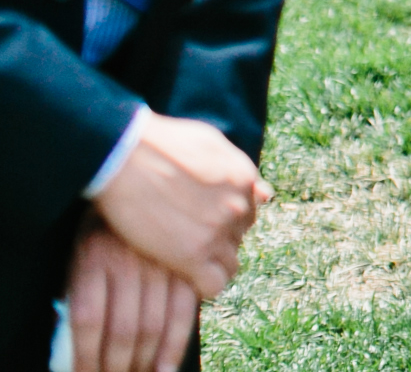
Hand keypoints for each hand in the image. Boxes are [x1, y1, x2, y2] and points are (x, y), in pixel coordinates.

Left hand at [65, 217, 199, 371]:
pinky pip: (186, 308)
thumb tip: (76, 344)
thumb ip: (83, 289)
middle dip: (117, 365)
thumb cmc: (108, 221)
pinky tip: (165, 366)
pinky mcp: (191, 260)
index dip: (84, 357)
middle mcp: (129, 259)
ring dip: (145, 362)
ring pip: (155, 324)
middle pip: (122, 328)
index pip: (85, 320)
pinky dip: (176, 343)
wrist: (145, 173)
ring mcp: (164, 259)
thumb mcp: (83, 249)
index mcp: (94, 256)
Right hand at [90, 115, 265, 299]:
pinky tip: (185, 280)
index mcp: (244, 179)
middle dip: (219, 242)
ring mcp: (216, 232)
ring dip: (212, 265)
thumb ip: (238, 170)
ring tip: (186, 264)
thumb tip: (265, 194)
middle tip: (188, 243)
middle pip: (238, 238)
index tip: (203, 226)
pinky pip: (213, 285)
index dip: (225, 222)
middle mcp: (237, 206)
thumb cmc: (160, 144)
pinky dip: (204, 287)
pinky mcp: (190, 255)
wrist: (125, 155)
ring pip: (230, 264)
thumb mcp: (210, 144)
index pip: (247, 213)